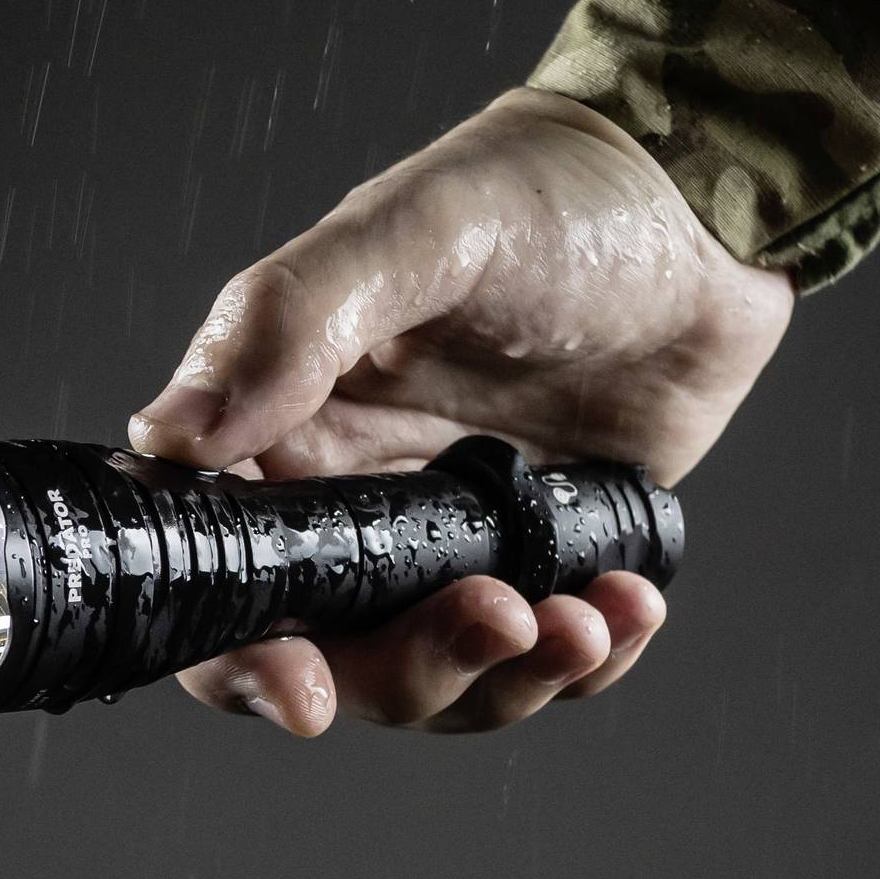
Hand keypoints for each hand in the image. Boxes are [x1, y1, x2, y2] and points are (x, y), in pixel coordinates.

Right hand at [129, 86, 791, 734]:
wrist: (706, 203)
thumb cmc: (548, 191)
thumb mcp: (415, 234)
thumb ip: (288, 323)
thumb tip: (172, 437)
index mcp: (288, 428)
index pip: (224, 574)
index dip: (244, 655)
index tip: (304, 687)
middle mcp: (357, 498)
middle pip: (339, 655)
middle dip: (412, 669)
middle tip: (496, 615)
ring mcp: (456, 536)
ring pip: (446, 680)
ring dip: (509, 676)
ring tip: (582, 617)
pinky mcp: (550, 555)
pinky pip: (549, 661)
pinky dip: (587, 659)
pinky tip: (626, 602)